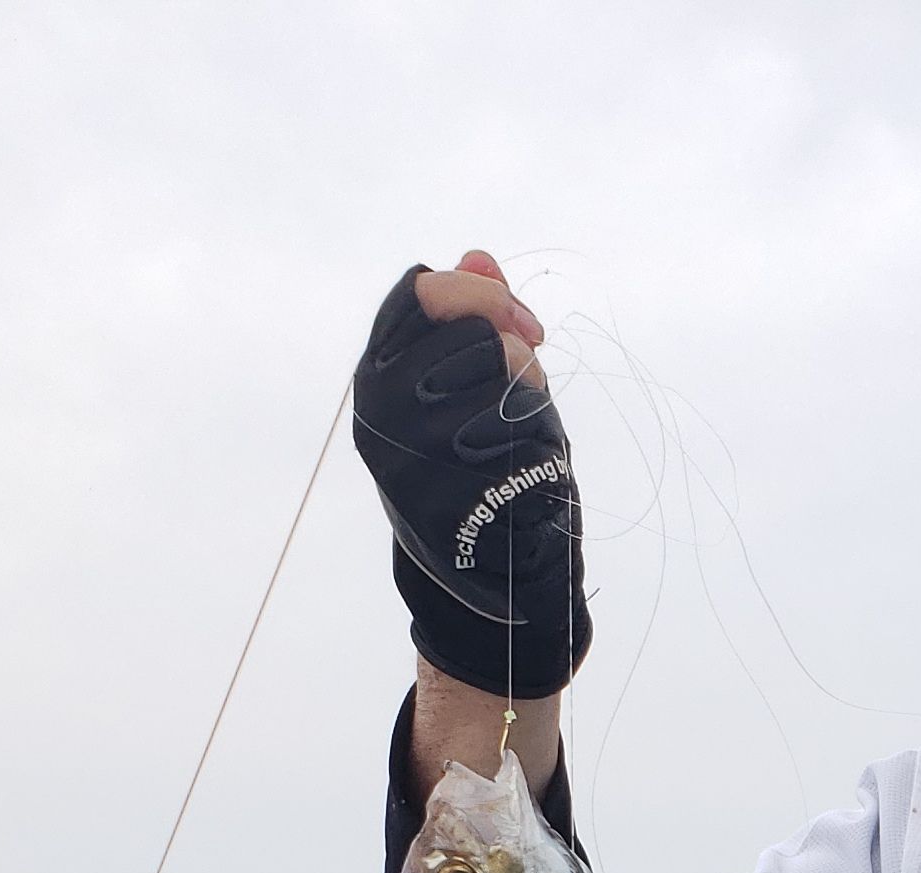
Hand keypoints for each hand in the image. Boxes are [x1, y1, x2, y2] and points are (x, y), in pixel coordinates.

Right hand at [355, 252, 588, 702]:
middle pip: (475, 332)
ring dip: (534, 404)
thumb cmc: (481, 464)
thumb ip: (473, 320)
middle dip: (517, 355)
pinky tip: (526, 477)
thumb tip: (479, 255)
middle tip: (528, 391)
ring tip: (518, 439)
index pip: (423, 292)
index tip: (526, 329)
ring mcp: (411, 454)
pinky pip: (525, 436)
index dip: (483, 296)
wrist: (487, 568)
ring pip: (506, 377)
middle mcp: (382, 409)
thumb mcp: (470, 384)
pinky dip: (543, 449)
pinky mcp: (450, 498)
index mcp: (378, 373)